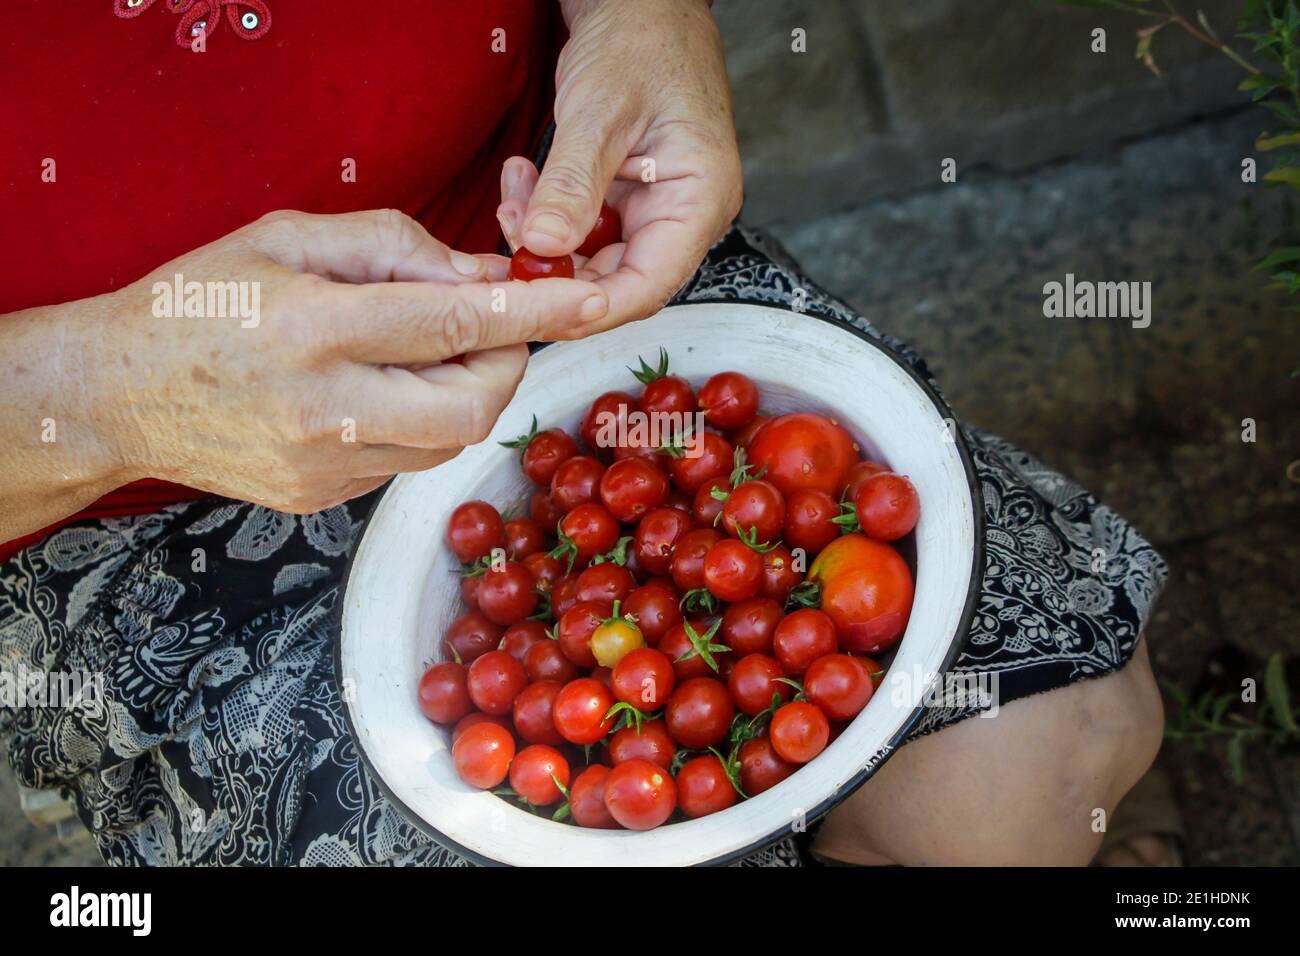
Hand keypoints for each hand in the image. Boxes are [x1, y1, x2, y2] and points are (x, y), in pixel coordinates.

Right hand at [76, 210, 607, 514]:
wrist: (114, 393)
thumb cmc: (196, 301)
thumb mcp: (287, 239)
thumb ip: (393, 248)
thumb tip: (483, 273)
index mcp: (313, 328)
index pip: (452, 322)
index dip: (532, 311)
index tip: (587, 300)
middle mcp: (324, 407)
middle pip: (471, 404)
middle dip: (507, 363)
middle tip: (492, 328)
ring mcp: (323, 465)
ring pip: (448, 441)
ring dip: (467, 394)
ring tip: (428, 353)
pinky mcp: (321, 499)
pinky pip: (409, 462)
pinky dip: (422, 422)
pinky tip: (383, 391)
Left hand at [497, 0, 741, 333]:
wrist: (638, 1)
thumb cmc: (641, 39)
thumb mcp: (599, 112)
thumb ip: (572, 185)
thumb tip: (543, 247)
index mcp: (700, 200)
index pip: (650, 286)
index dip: (593, 308)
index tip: (538, 306)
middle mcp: (684, 213)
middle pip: (620, 281)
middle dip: (558, 271)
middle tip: (507, 249)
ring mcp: (655, 207)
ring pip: (594, 258)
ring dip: (546, 241)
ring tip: (512, 198)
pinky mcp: (627, 197)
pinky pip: (584, 230)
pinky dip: (549, 216)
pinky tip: (524, 186)